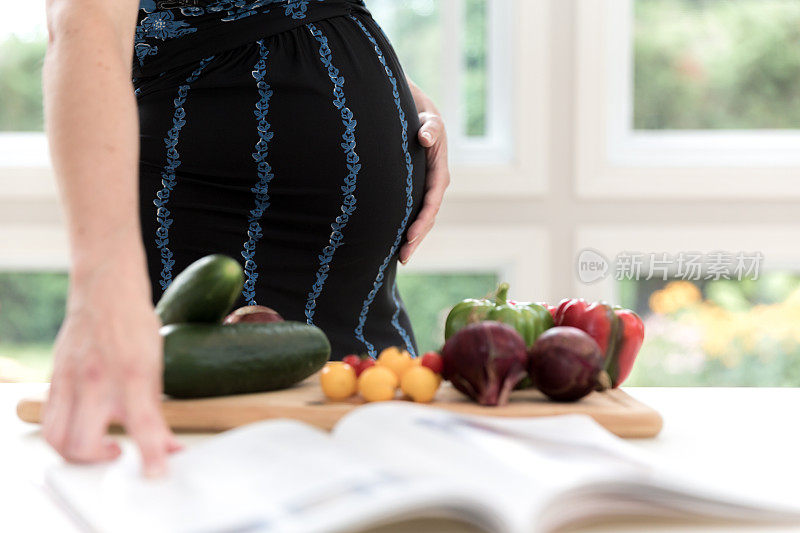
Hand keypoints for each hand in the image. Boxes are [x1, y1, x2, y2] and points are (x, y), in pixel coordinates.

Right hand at [42, 256, 179, 476]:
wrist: (105, 291)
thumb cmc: (135, 324)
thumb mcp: (156, 363)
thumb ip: (156, 407)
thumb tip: (167, 446)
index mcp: (132, 373)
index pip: (143, 424)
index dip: (152, 453)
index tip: (158, 471)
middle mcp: (97, 380)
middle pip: (82, 444)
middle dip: (100, 462)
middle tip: (121, 453)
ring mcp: (71, 381)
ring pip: (57, 439)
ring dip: (77, 455)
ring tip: (100, 447)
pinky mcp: (55, 379)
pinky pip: (49, 420)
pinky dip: (62, 436)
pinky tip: (82, 430)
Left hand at [400, 78, 450, 264]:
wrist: (419, 117)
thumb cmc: (423, 118)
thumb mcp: (430, 119)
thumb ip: (430, 128)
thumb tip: (425, 137)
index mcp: (440, 173)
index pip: (433, 201)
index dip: (422, 219)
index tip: (410, 234)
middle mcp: (435, 186)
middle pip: (428, 217)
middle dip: (417, 238)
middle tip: (403, 256)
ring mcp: (425, 191)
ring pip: (422, 220)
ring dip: (413, 239)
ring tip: (401, 258)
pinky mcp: (416, 192)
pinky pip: (413, 213)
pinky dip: (407, 229)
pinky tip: (395, 244)